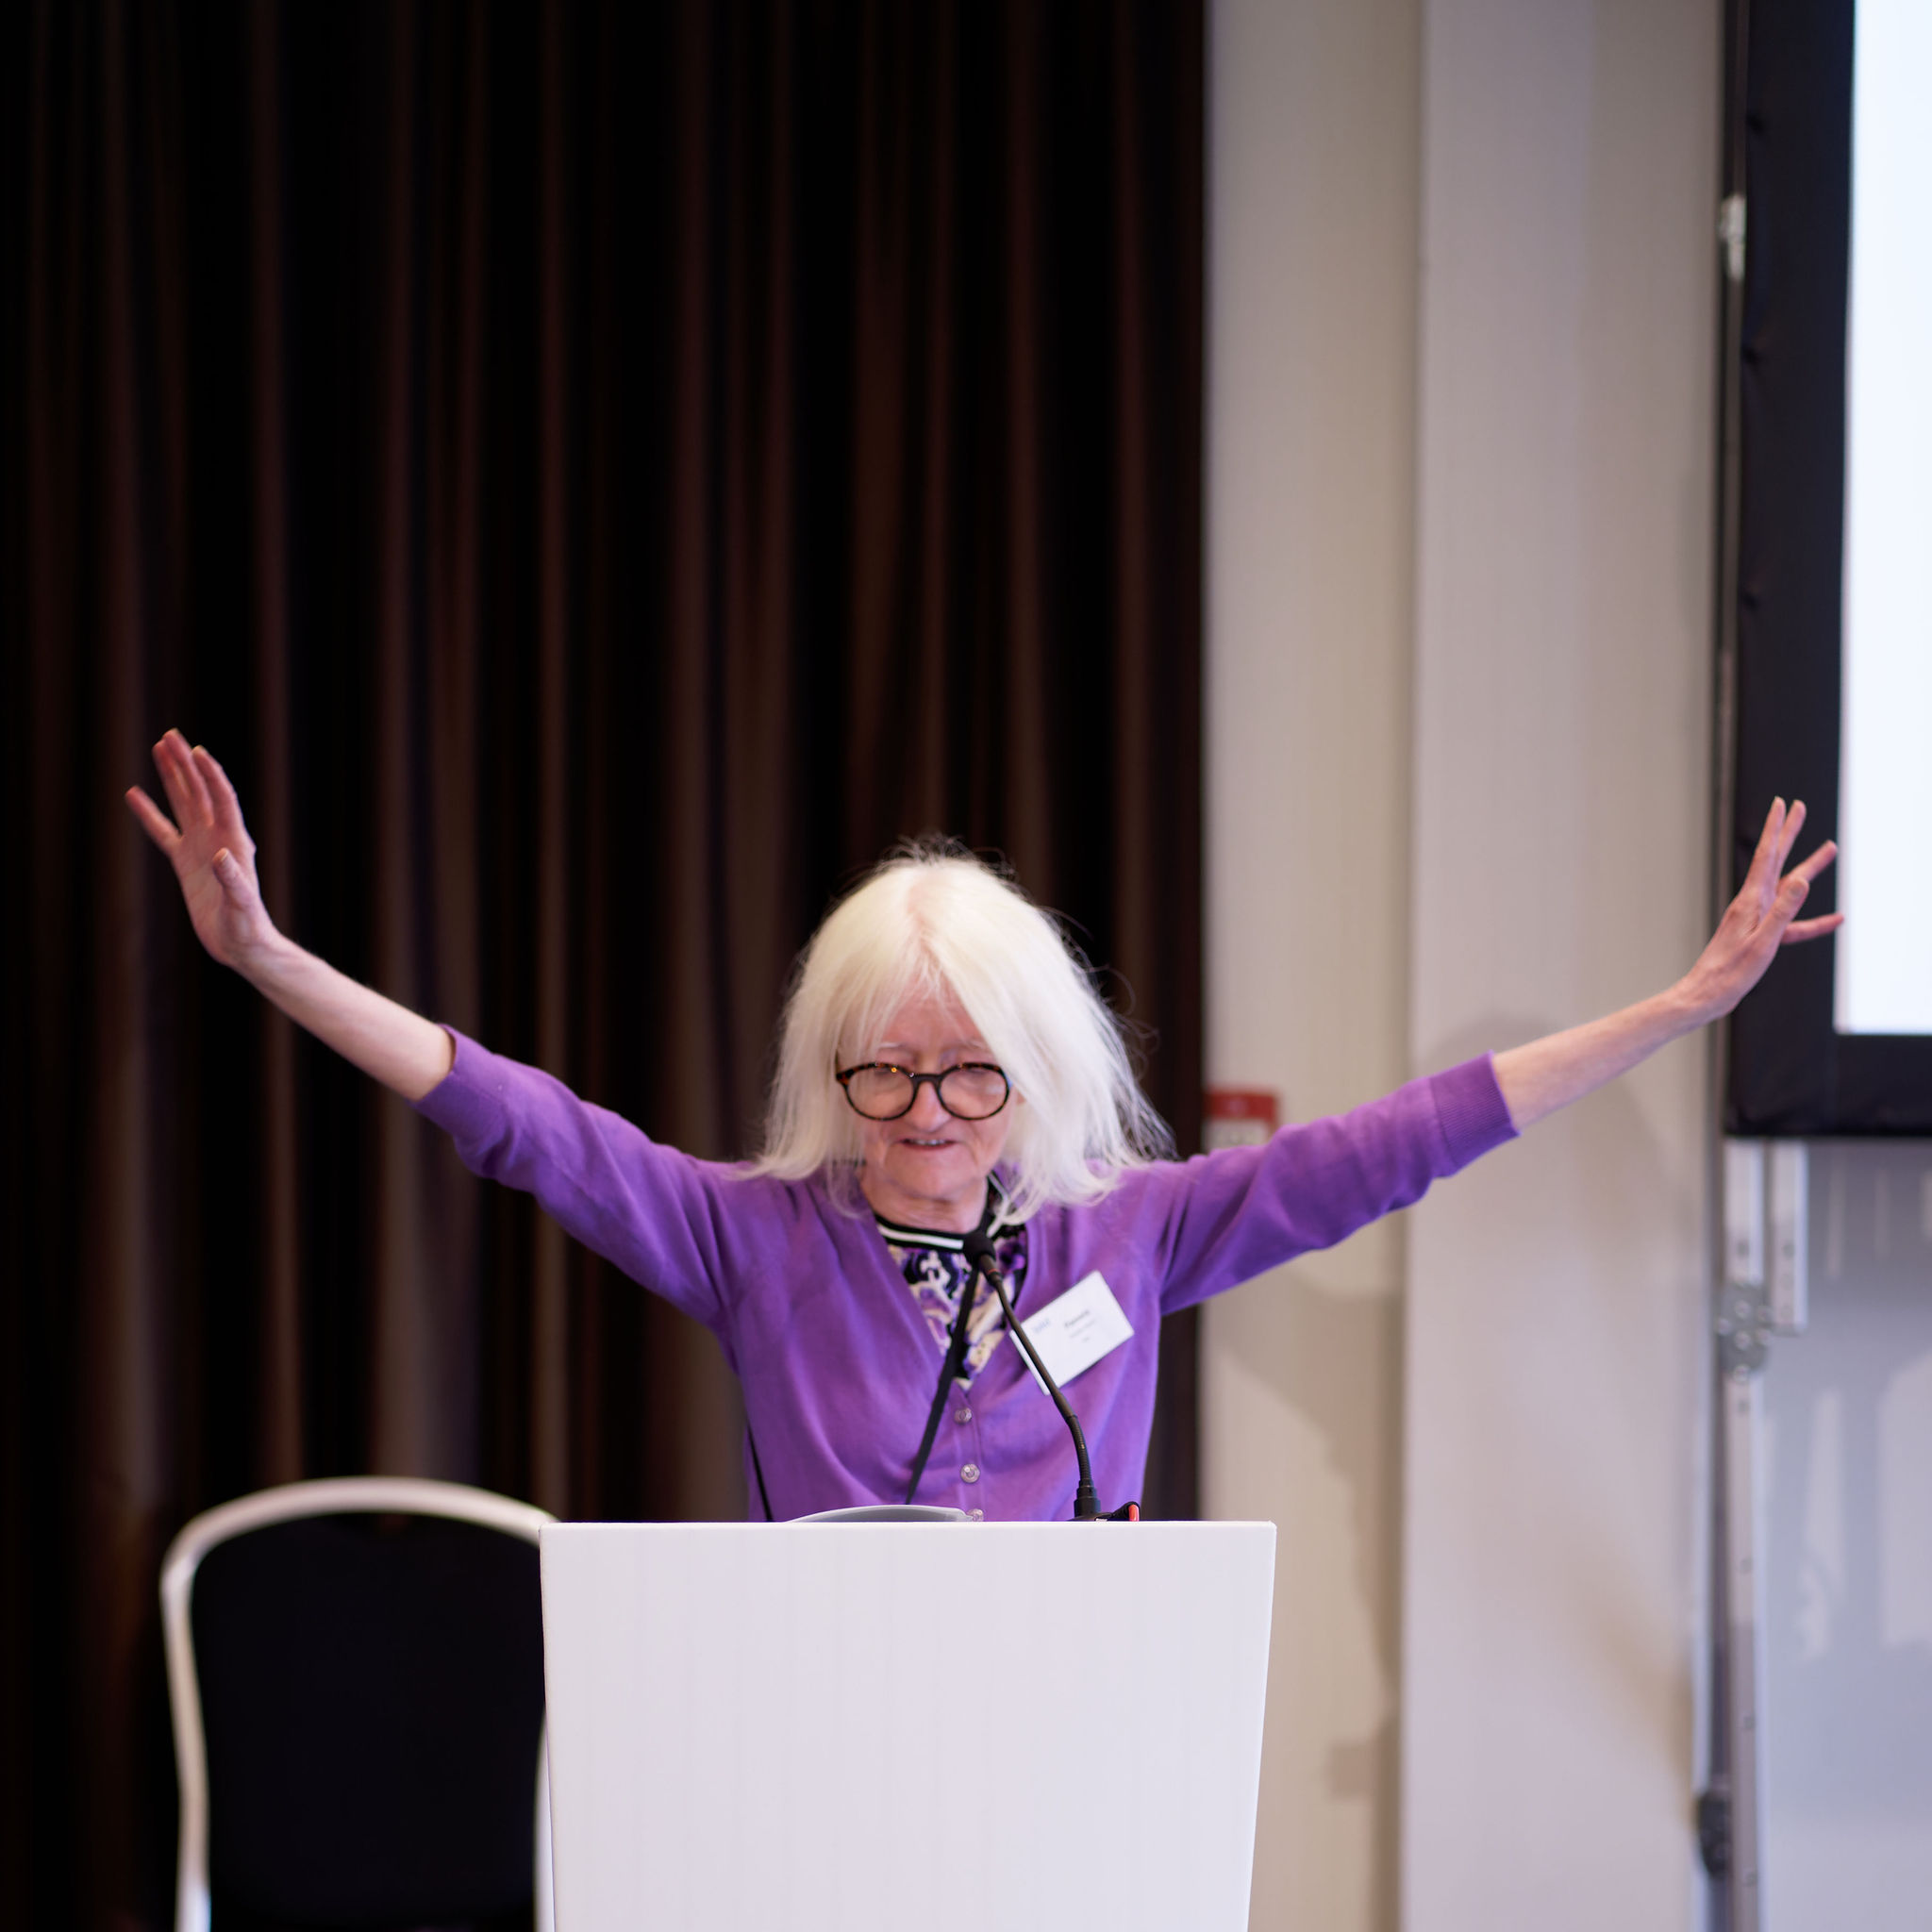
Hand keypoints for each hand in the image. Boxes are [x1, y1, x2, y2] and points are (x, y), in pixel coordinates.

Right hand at [126, 730, 281, 970]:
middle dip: (186, 765)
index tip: (196, 752)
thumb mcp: (243, 906)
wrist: (242, 945)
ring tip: (158, 748)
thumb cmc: (248, 928)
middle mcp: (219, 838)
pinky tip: (134, 794)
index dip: (211, 776)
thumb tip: (222, 854)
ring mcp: (201, 848)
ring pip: (183, 804)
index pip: (223, 800)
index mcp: (236, 843)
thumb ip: (235, 881)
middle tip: (169, 736)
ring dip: (171, 778)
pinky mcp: (185, 862)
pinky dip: (150, 814)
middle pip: (201, 793)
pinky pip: (164, 831)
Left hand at [1678, 797, 1840, 1024]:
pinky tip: (1835, 919)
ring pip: (1788, 887)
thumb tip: (1801, 879)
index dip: (1776, 829)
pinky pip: (1792, 923)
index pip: (1766, 856)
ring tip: (1830, 849)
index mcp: (1751, 902)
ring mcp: (1756, 919)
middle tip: (1800, 807)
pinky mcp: (1760, 935)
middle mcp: (1752, 904)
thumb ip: (1784, 911)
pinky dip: (1814, 920)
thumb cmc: (1730, 973)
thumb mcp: (1764, 942)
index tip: (1782, 804)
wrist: (1705, 995)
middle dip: (1789, 834)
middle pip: (1775, 861)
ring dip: (1808, 868)